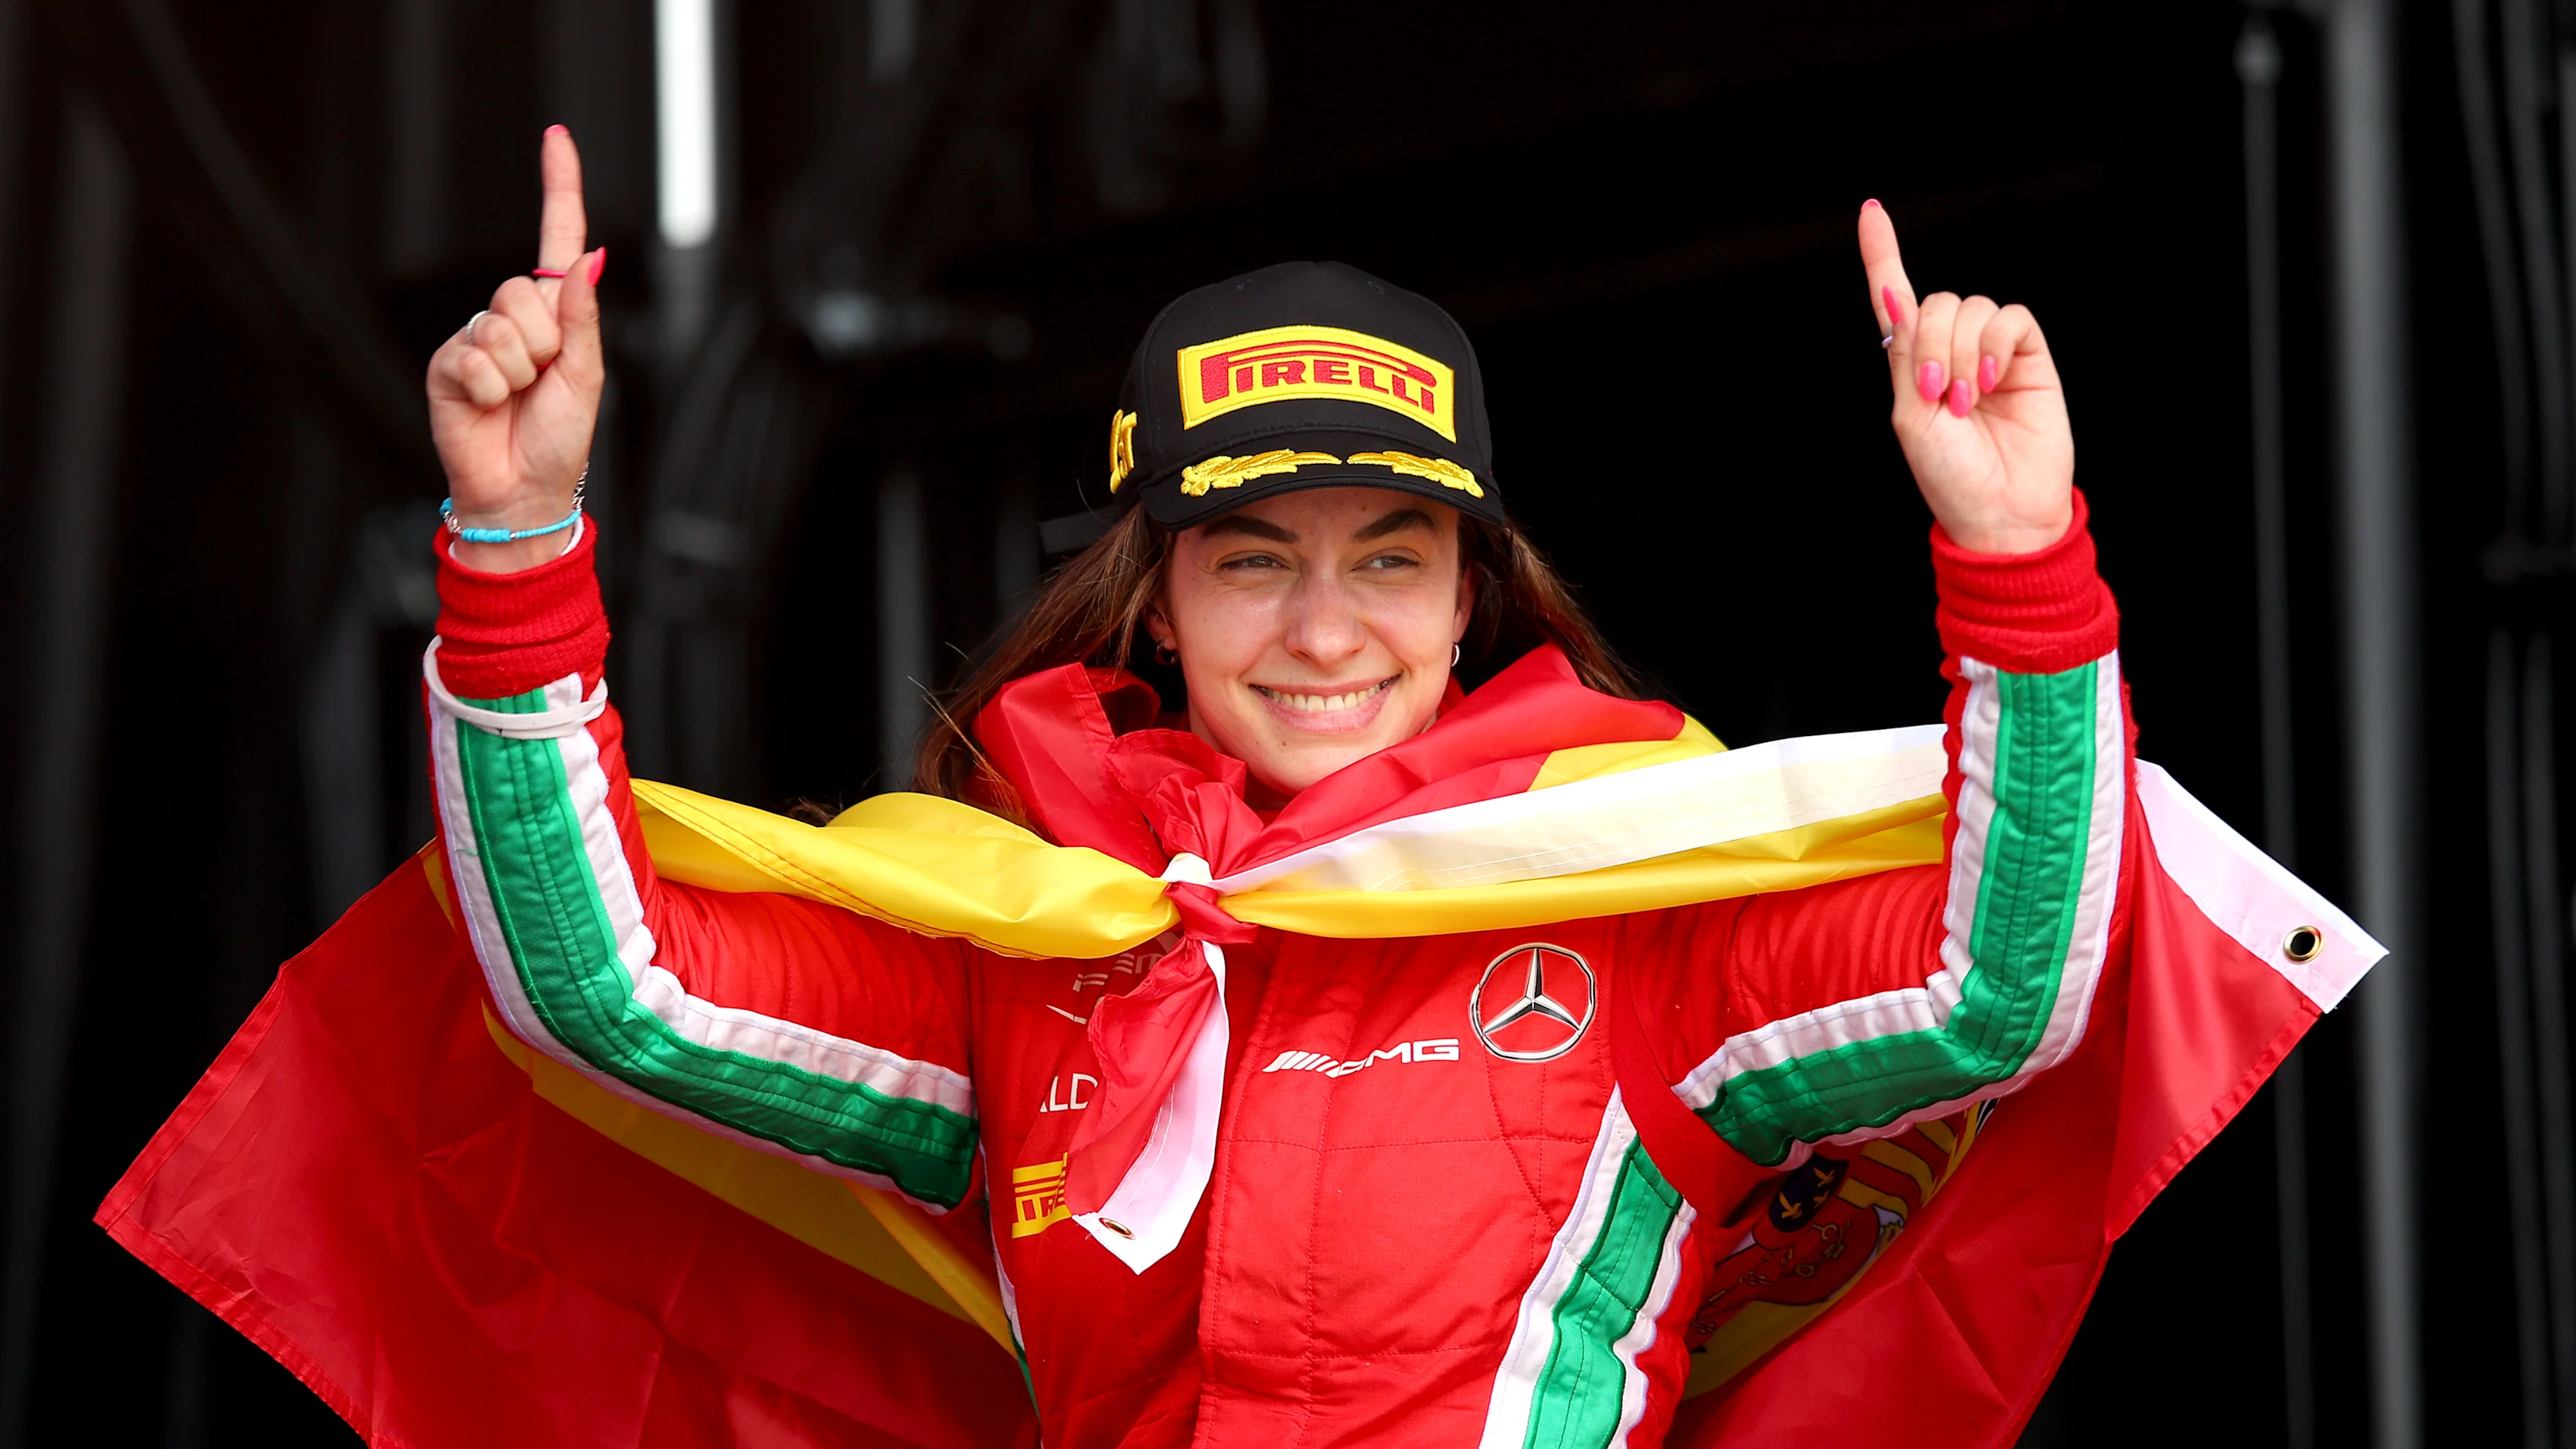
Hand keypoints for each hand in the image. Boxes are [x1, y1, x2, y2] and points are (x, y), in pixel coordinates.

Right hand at [427, 125, 605, 572]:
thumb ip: (583, 316)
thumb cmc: (559, 438)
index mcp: (553, 314)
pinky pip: (472, 357)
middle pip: (522, 293)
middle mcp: (511, 317)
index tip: (557, 136)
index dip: (558, 186)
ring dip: (517, 372)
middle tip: (540, 382)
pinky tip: (486, 406)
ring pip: (499, 328)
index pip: (554, 238)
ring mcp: (474, 337)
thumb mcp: (587, 376)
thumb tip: (587, 256)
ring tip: (516, 400)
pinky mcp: (445, 362)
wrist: (521, 488)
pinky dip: (488, 388)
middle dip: (542, 344)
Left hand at [1859, 201, 2073, 554]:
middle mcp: (1951, 349)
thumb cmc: (1950, 475)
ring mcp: (1991, 350)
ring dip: (1961, 353)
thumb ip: (1905, 353)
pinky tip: (1991, 382)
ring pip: (1970, 307)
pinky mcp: (2028, 354)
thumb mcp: (1911, 416)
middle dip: (1931, 344)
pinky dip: (1994, 344)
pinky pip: (2009, 317)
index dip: (1883, 254)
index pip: (1896, 298)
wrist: (2001, 510)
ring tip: (1968, 401)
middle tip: (1941, 396)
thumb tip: (1894, 294)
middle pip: (1935, 301)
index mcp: (1912, 364)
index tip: (1871, 210)